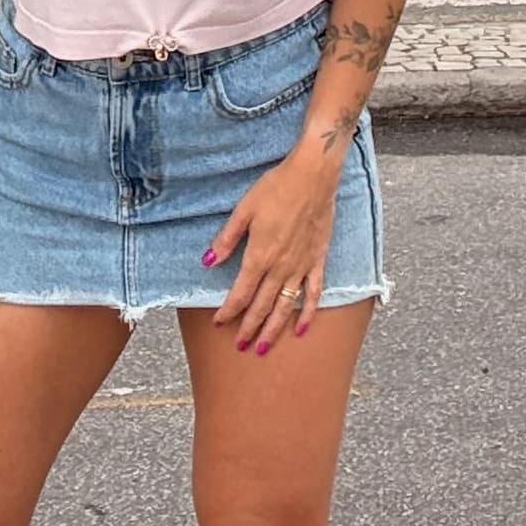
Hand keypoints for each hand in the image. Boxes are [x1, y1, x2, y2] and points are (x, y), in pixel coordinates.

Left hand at [201, 142, 343, 355]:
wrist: (312, 177)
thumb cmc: (276, 188)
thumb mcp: (243, 210)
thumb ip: (226, 239)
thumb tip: (207, 261)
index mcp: (259, 255)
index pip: (240, 293)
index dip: (228, 311)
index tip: (219, 322)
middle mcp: (280, 267)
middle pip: (261, 306)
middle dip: (249, 328)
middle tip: (240, 346)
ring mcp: (301, 266)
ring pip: (285, 306)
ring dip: (273, 329)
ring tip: (264, 348)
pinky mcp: (317, 261)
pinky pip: (313, 293)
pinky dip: (308, 313)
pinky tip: (302, 329)